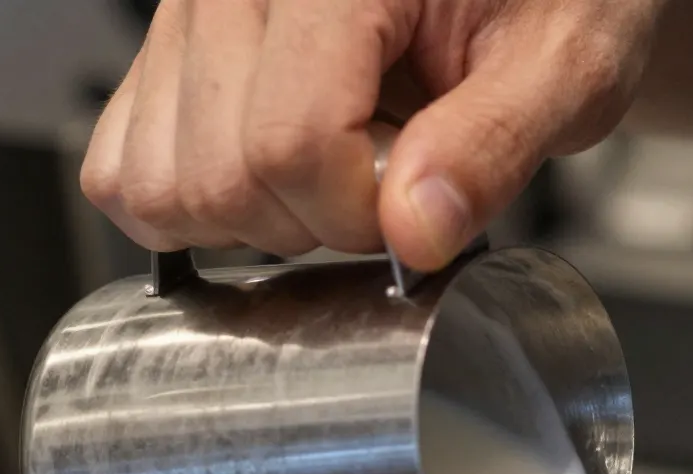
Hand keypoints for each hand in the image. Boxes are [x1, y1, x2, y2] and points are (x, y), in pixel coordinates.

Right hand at [82, 0, 660, 267]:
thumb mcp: (568, 65)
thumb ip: (493, 146)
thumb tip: (414, 233)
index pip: (289, 143)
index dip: (358, 215)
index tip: (420, 206)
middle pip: (216, 177)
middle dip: (310, 225)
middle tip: (389, 185)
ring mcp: (189, 8)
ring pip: (154, 181)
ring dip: (253, 220)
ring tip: (341, 169)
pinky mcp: (170, 45)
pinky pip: (124, 164)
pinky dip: (196, 204)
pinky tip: (284, 176)